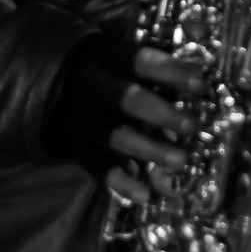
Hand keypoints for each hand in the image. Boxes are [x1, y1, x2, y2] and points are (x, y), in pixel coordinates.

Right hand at [45, 37, 205, 199]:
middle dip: (163, 113)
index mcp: (106, 56)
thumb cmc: (104, 71)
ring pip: (115, 135)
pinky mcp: (74, 146)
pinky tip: (145, 194)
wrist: (46, 88)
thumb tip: (203, 85)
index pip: (139, 60)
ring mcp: (81, 117)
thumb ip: (152, 70)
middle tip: (194, 126)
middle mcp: (91, 85)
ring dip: (150, 149)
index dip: (171, 71)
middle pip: (126, 98)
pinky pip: (97, 166)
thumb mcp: (118, 58)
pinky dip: (121, 182)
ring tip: (181, 161)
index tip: (201, 86)